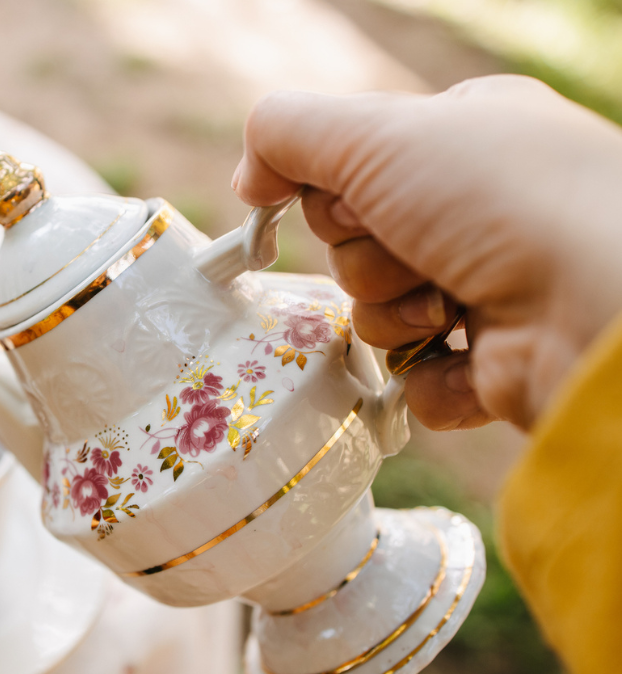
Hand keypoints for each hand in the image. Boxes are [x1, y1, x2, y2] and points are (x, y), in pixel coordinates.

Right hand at [232, 75, 621, 429]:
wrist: (596, 305)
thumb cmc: (497, 198)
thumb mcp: (375, 133)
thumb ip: (286, 134)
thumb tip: (247, 178)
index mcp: (462, 140)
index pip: (350, 169)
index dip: (337, 193)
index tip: (359, 200)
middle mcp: (479, 211)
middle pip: (354, 245)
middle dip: (369, 258)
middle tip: (416, 249)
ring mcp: (490, 289)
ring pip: (377, 315)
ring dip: (397, 314)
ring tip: (450, 305)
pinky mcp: (497, 366)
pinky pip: (416, 381)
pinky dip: (429, 375)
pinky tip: (468, 354)